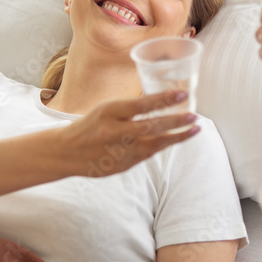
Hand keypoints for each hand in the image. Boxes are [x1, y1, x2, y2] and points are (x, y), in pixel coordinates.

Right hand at [57, 91, 199, 177]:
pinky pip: (148, 154)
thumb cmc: (91, 126)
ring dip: (177, 136)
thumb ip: (131, 108)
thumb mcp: (106, 109)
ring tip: (195, 129)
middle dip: (176, 121)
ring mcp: (119, 151)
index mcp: (109, 112)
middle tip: (194, 115)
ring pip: (154, 144)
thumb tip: (162, 100)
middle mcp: (115, 131)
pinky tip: (176, 139)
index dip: (163, 100)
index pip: (141, 104)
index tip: (182, 96)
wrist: (67, 152)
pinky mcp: (123, 165)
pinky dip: (163, 145)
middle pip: (151, 126)